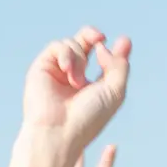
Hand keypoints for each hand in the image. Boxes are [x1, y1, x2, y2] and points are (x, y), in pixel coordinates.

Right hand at [22, 27, 130, 153]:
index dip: (114, 49)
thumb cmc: (87, 118)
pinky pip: (57, 46)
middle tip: (101, 38)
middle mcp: (74, 77)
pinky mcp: (42, 67)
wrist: (58, 131)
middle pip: (84, 43)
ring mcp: (57, 72)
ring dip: (79, 59)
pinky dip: (66, 54)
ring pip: (73, 44)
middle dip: (93, 35)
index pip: (103, 60)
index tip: (123, 41)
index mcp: (92, 86)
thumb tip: (108, 44)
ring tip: (77, 82)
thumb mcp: (115, 92)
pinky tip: (67, 71)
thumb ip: (119, 66)